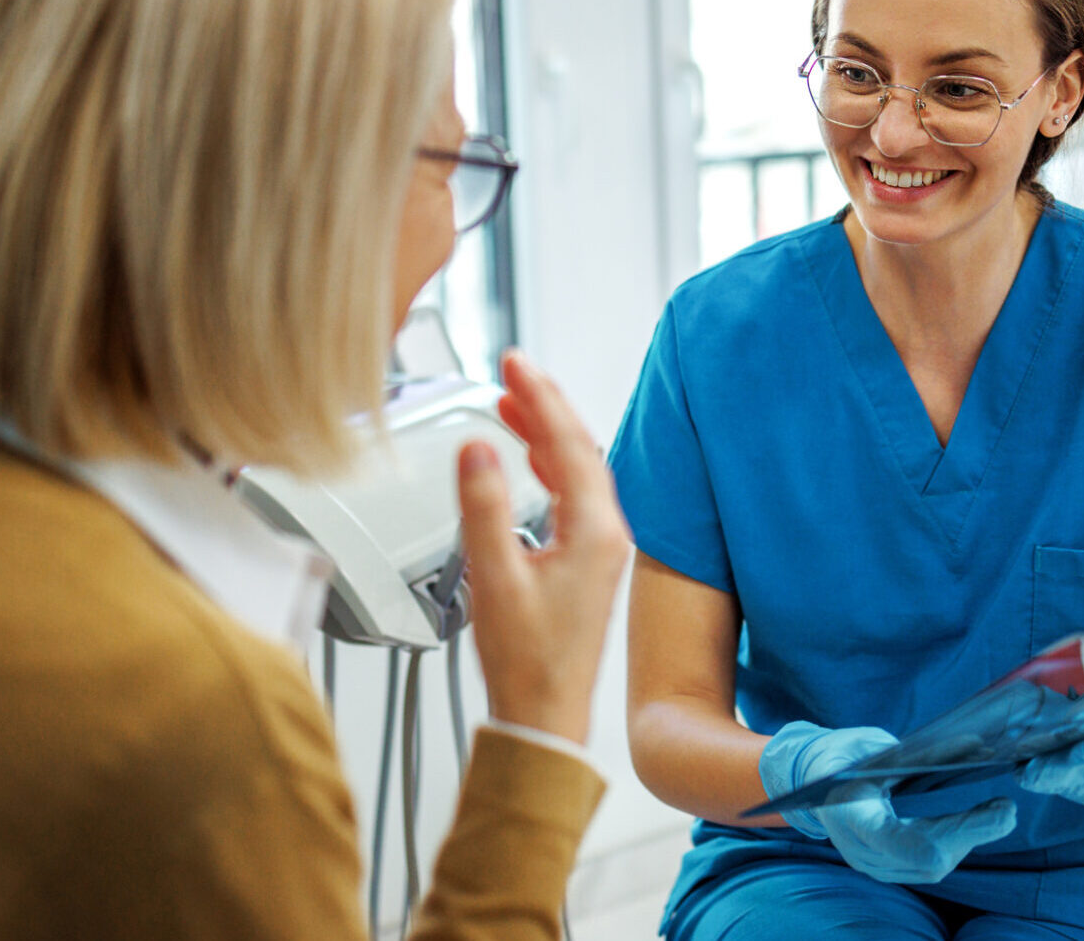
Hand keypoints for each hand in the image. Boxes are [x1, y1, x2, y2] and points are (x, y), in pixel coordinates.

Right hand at [458, 351, 631, 744]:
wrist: (546, 719)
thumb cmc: (527, 663)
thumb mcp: (494, 578)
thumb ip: (482, 507)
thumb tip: (476, 449)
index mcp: (595, 532)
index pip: (571, 444)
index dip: (541, 398)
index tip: (517, 363)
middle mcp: (607, 536)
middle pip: (581, 450)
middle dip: (546, 406)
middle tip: (514, 371)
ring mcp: (600, 551)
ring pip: (578, 472)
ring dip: (546, 434)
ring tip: (513, 404)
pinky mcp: (587, 566)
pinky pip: (573, 496)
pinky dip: (549, 466)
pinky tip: (530, 461)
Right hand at [759, 721, 1017, 884]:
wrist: (810, 782)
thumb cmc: (841, 757)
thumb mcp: (868, 744)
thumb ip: (916, 751)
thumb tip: (972, 746)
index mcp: (846, 812)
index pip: (884, 837)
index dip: (918, 845)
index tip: (949, 847)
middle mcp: (858, 847)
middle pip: (924, 856)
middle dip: (969, 834)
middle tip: (1006, 811)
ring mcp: (872, 862)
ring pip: (932, 866)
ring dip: (969, 840)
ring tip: (999, 812)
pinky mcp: (886, 866)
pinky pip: (929, 865)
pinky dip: (957, 844)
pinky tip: (977, 823)